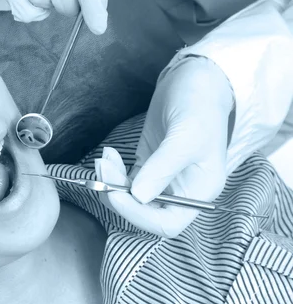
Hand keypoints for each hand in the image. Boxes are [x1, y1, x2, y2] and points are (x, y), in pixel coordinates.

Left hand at [96, 57, 233, 237]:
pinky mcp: (149, 165)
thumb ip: (163, 167)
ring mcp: (164, 178)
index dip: (138, 215)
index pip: (167, 223)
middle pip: (145, 213)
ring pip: (132, 197)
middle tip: (103, 171)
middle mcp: (182, 190)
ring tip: (103, 160)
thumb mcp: (185, 136)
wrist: (196, 79)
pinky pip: (127, 181)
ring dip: (112, 184)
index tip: (115, 194)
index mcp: (200, 191)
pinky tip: (108, 156)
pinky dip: (113, 173)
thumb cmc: (199, 105)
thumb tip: (139, 196)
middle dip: (119, 197)